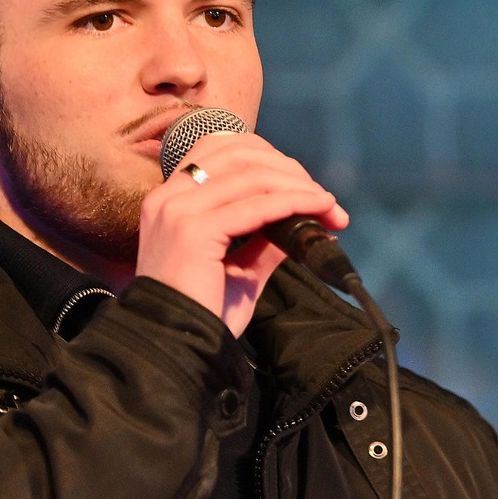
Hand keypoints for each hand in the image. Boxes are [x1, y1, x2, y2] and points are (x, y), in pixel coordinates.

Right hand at [135, 131, 348, 335]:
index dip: (269, 159)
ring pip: (252, 176)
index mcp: (170, 199)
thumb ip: (263, 241)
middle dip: (290, 171)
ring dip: (299, 187)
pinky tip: (318, 211)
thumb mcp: (238, 270)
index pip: (221, 150)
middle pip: (240, 154)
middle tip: (326, 200)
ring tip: (329, 207)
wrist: (175, 348)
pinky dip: (293, 203)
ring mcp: (177, 210)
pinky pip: (257, 206)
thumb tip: (300, 222)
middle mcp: (168, 197)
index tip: (303, 185)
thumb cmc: (202, 314)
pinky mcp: (193, 230)